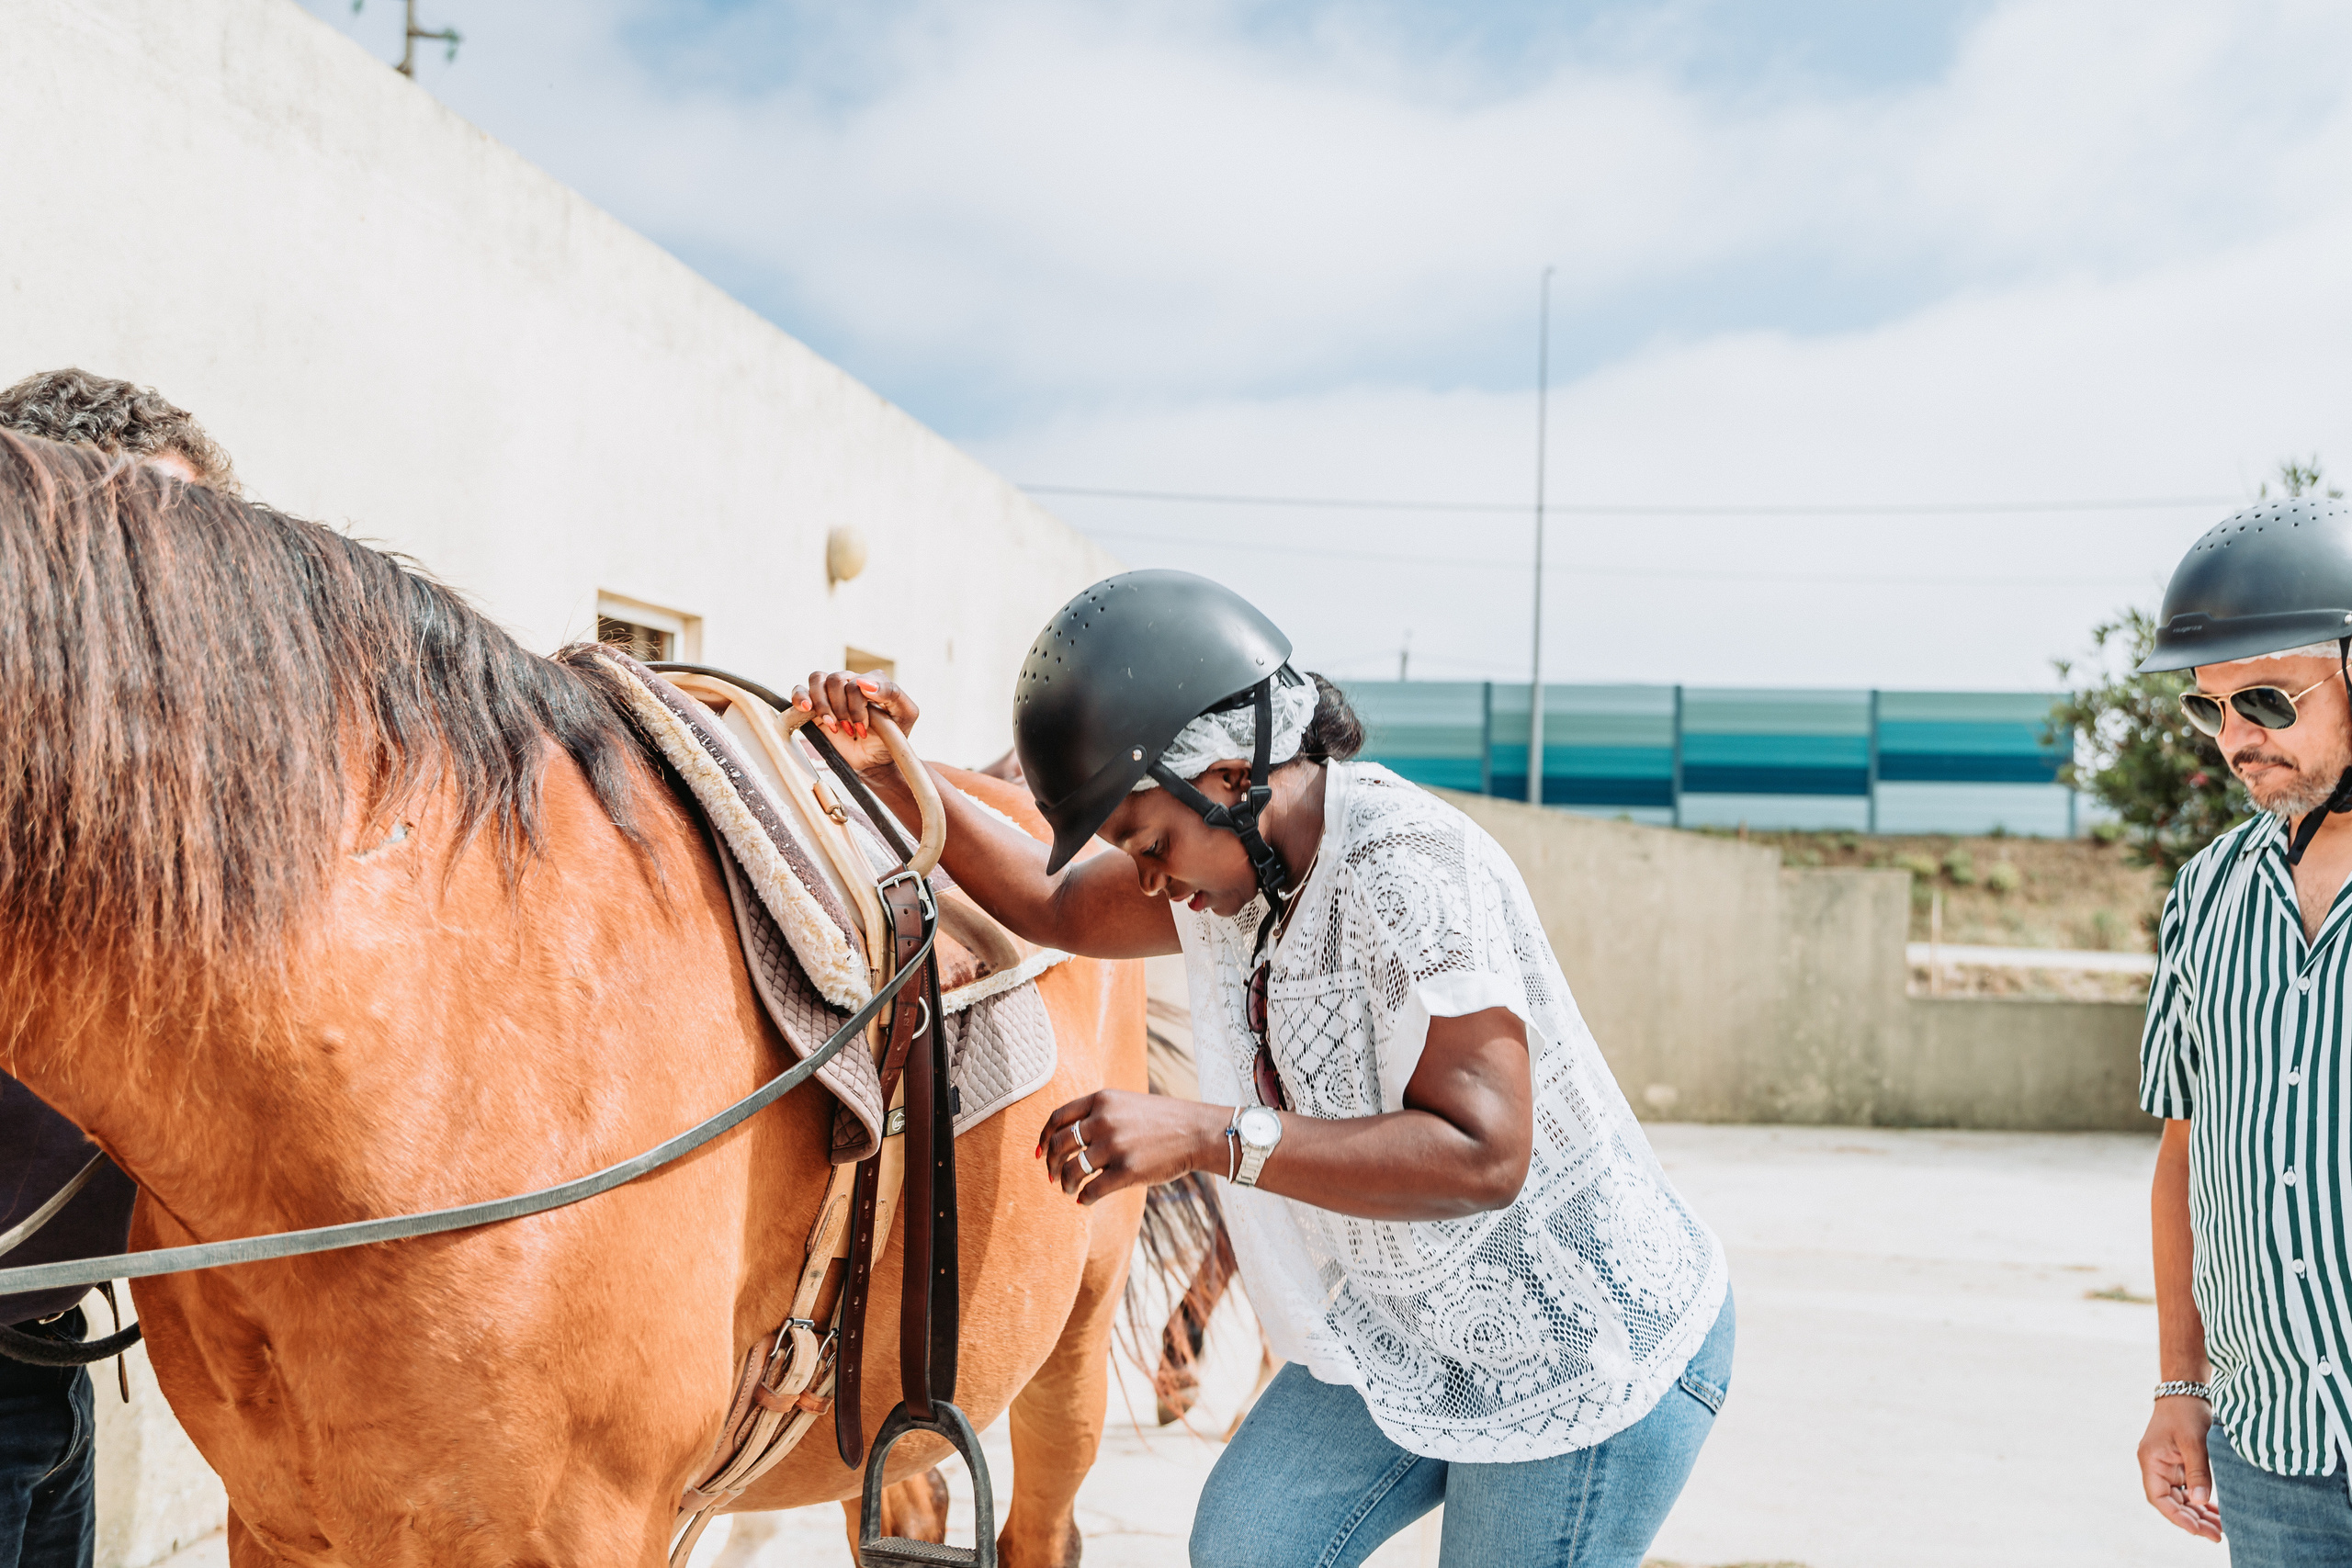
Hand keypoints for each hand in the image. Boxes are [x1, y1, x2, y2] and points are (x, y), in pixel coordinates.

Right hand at [791, 670, 920, 777]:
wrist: (874, 760)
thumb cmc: (891, 736)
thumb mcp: (906, 714)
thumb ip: (892, 693)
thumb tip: (863, 682)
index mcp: (872, 680)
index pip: (857, 680)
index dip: (858, 705)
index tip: (863, 727)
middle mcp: (850, 681)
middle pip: (836, 679)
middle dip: (843, 709)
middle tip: (852, 730)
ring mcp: (832, 693)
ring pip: (818, 679)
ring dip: (824, 706)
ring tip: (834, 726)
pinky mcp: (814, 707)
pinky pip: (800, 690)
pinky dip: (800, 697)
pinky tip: (806, 709)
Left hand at [1037, 1090, 1222, 1204]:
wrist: (1196, 1132)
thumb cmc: (1161, 1120)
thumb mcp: (1126, 1103)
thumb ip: (1098, 1113)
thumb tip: (1066, 1136)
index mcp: (1102, 1100)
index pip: (1058, 1117)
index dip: (1044, 1136)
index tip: (1041, 1151)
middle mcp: (1104, 1120)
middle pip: (1060, 1144)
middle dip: (1051, 1163)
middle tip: (1052, 1175)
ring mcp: (1115, 1146)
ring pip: (1072, 1170)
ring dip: (1065, 1183)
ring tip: (1068, 1189)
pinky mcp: (1127, 1171)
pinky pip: (1092, 1189)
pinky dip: (1083, 1197)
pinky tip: (1084, 1200)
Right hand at [2138, 1395, 2222, 1540]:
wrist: (2186, 1391)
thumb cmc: (2186, 1412)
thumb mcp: (2193, 1442)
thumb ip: (2197, 1472)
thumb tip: (2200, 1502)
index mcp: (2151, 1461)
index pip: (2159, 1498)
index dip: (2177, 1517)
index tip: (2197, 1530)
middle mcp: (2156, 1467)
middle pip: (2172, 1503)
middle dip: (2193, 1520)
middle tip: (2217, 1535)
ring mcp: (2167, 1467)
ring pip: (2181, 1499)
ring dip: (2199, 1514)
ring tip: (2221, 1528)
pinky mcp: (2179, 1465)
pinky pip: (2188, 1490)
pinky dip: (2201, 1502)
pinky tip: (2216, 1512)